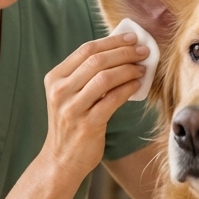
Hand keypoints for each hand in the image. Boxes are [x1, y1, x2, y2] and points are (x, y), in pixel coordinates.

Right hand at [41, 31, 148, 182]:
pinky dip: (127, 89)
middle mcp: (60, 91)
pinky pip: (112, 99)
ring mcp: (72, 108)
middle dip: (124, 52)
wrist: (61, 160)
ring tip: (142, 68)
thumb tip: (119, 52)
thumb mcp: (70, 96)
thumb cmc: (71, 125)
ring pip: (105, 77)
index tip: (131, 38)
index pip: (86, 50)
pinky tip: (137, 85)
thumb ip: (86, 76)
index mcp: (55, 78)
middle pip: (97, 60)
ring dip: (128, 69)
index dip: (112, 41)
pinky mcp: (87, 124)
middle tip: (143, 51)